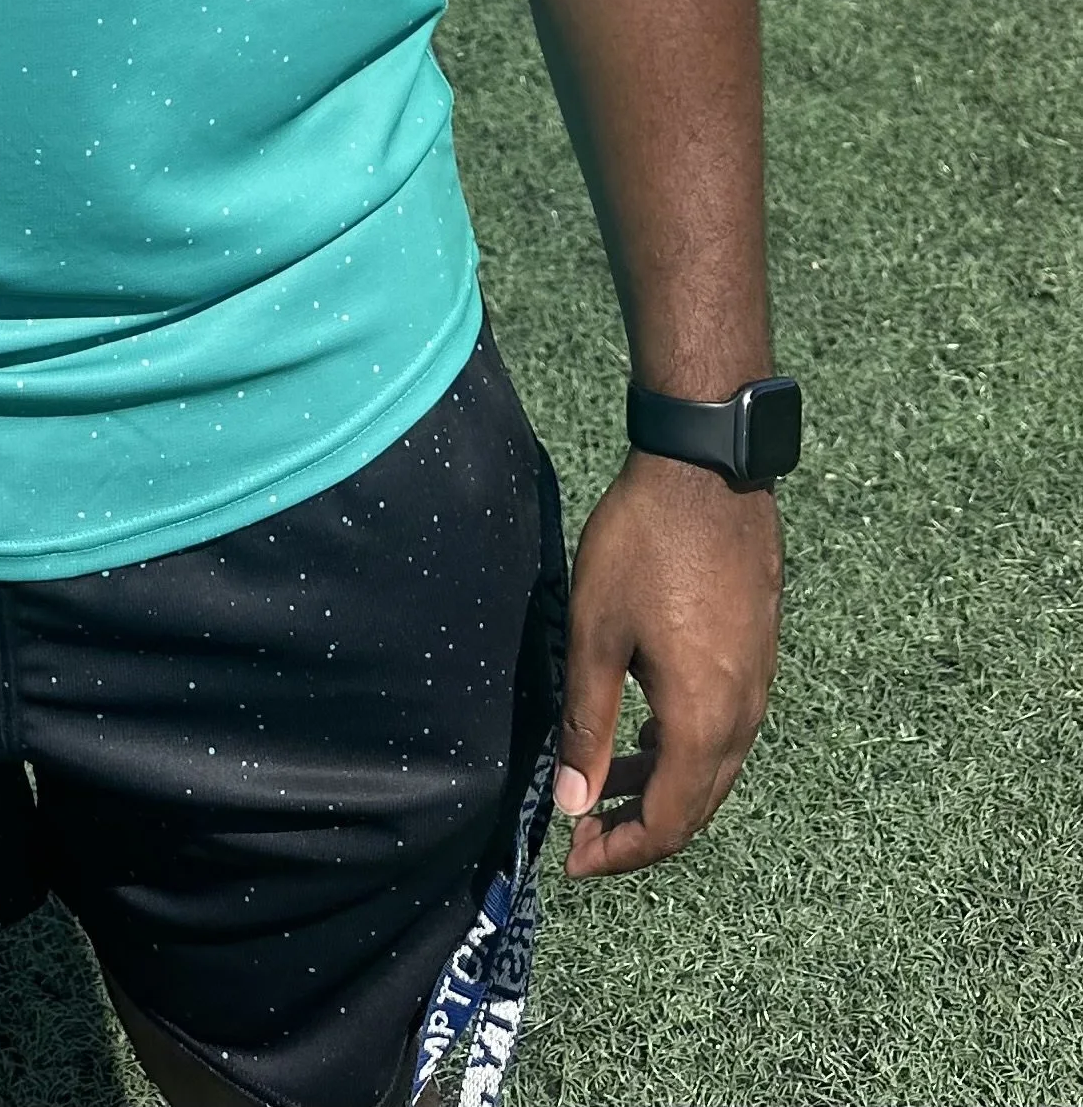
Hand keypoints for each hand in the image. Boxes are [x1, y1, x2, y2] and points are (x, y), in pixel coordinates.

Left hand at [552, 450, 781, 876]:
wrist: (708, 469)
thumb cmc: (645, 545)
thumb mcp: (596, 635)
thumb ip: (587, 725)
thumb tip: (570, 801)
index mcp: (703, 721)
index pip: (670, 823)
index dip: (621, 852)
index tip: (575, 858)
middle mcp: (743, 715)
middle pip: (698, 806)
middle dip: (640, 830)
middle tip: (584, 831)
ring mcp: (758, 684)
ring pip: (713, 769)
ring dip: (662, 788)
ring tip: (604, 781)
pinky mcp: (758, 654)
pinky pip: (725, 730)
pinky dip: (683, 750)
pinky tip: (645, 729)